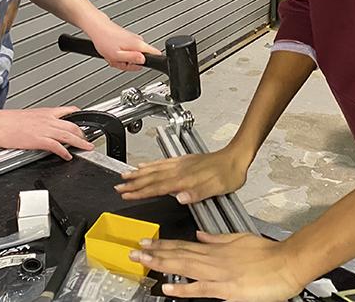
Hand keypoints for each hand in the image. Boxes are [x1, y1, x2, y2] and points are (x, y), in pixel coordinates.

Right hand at [0, 106, 93, 159]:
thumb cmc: (7, 121)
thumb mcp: (28, 116)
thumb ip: (39, 121)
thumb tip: (41, 126)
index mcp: (45, 112)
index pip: (68, 111)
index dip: (79, 118)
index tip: (83, 122)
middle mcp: (48, 119)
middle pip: (73, 125)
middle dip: (83, 133)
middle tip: (88, 139)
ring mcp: (44, 130)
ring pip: (69, 135)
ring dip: (80, 142)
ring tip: (87, 147)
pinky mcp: (39, 140)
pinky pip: (57, 146)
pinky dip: (65, 152)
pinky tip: (68, 156)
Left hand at [87, 18, 159, 70]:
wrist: (97, 27)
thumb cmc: (104, 40)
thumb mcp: (118, 55)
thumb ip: (132, 59)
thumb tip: (143, 60)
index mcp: (139, 44)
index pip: (156, 54)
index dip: (148, 63)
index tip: (136, 65)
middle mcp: (138, 40)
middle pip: (141, 59)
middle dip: (129, 64)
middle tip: (118, 61)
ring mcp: (133, 39)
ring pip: (133, 56)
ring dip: (122, 60)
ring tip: (113, 56)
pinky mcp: (128, 38)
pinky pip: (128, 51)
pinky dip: (120, 54)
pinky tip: (113, 52)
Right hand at [116, 147, 249, 203]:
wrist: (236, 157)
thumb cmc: (229, 174)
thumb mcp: (217, 187)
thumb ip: (197, 193)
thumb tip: (180, 197)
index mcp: (185, 179)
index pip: (157, 186)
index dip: (140, 191)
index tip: (126, 194)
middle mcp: (181, 170)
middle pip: (152, 177)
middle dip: (133, 183)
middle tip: (118, 186)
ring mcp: (182, 164)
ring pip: (155, 169)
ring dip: (139, 173)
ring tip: (125, 175)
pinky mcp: (185, 161)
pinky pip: (163, 162)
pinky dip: (151, 164)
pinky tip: (146, 165)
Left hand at [129, 231, 302, 300]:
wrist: (286, 262)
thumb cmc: (266, 253)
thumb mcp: (238, 239)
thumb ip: (216, 238)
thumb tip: (200, 235)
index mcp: (214, 248)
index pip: (182, 245)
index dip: (162, 244)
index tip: (146, 242)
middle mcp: (212, 259)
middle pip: (178, 254)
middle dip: (154, 253)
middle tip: (134, 250)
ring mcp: (218, 273)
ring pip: (184, 267)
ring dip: (162, 264)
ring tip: (143, 261)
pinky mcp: (226, 289)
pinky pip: (200, 289)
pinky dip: (183, 288)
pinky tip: (168, 287)